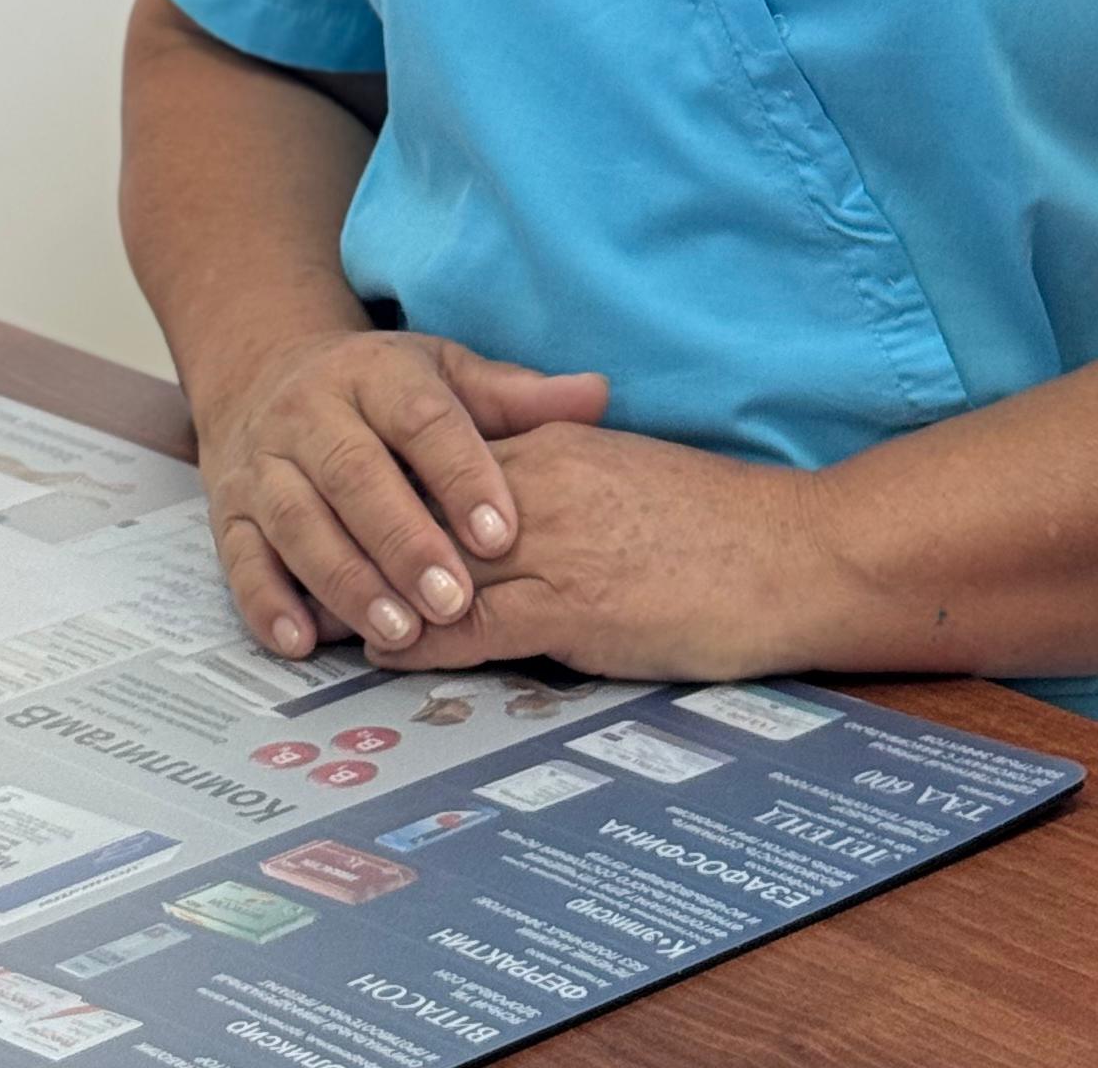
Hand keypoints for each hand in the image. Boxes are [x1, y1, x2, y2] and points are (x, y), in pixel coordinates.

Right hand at [201, 328, 609, 660]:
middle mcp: (311, 413)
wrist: (266, 376)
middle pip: (354, 474)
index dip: (462, 474)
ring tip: (397, 631)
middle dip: (404, 541)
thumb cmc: (380, 392)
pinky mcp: (228, 512)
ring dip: (345, 581)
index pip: (421, 418)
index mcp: (374, 373)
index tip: (504, 531)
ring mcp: (264, 463)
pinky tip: (302, 641)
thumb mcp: (445, 376)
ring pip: (298, 521)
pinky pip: (240, 559)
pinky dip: (267, 602)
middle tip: (455, 600)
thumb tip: (598, 394)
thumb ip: (516, 398)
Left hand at [362, 418, 831, 684]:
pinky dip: (420, 640)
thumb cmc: (722, 525)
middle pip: (417, 505)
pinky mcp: (571, 607)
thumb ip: (563, 483)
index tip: (338, 511)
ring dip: (373, 596)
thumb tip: (510, 512)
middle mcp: (539, 482)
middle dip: (359, 538)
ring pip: (430, 565)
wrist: (797, 551)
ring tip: (322, 617)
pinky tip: (387, 654)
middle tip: (300, 567)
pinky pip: (471, 624)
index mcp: (555, 443)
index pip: (441, 459)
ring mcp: (552, 543)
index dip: (386, 490)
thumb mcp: (626, 479)